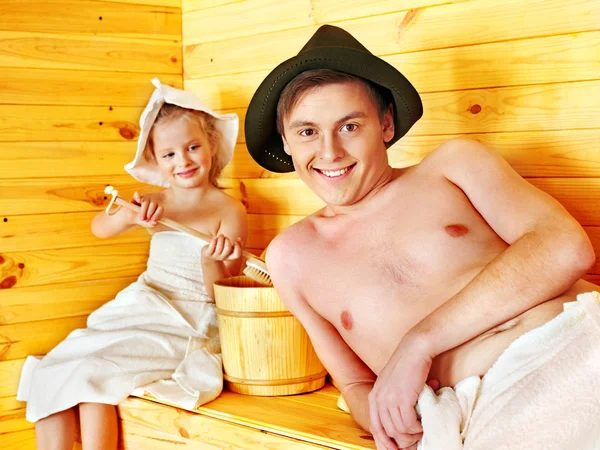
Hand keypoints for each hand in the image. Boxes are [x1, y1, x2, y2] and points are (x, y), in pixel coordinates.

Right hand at [131, 192, 162, 227]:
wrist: (133, 218)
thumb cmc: (144, 220)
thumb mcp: (148, 223)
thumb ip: (152, 223)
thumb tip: (154, 222)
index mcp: (157, 207)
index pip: (160, 208)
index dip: (157, 214)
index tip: (154, 220)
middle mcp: (152, 201)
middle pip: (153, 204)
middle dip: (150, 213)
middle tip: (145, 220)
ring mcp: (144, 198)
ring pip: (146, 200)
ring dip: (144, 209)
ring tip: (142, 218)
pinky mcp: (136, 197)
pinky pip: (137, 194)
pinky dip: (138, 196)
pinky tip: (138, 201)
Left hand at [202, 234, 242, 261]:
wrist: (208, 257)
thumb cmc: (221, 250)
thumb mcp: (229, 248)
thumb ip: (237, 244)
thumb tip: (239, 238)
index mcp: (230, 257)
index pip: (237, 255)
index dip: (237, 247)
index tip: (235, 242)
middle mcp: (223, 257)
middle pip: (228, 249)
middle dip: (227, 240)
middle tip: (225, 237)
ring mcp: (215, 256)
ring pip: (219, 246)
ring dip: (221, 238)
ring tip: (220, 236)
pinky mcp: (208, 254)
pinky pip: (212, 246)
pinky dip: (214, 240)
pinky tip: (214, 238)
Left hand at [369, 335, 436, 449]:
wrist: (414, 350)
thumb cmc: (407, 368)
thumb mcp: (391, 385)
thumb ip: (390, 402)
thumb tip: (399, 427)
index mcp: (373, 397)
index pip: (375, 428)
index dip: (384, 443)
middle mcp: (378, 399)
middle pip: (388, 432)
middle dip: (402, 441)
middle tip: (415, 442)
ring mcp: (389, 398)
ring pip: (399, 429)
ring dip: (412, 434)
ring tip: (421, 431)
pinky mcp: (402, 398)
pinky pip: (409, 423)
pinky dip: (417, 428)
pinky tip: (423, 424)